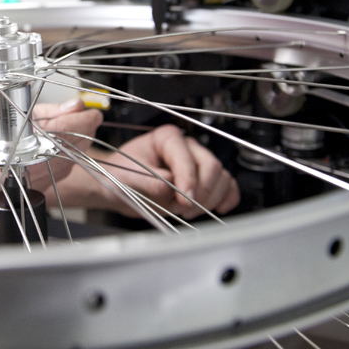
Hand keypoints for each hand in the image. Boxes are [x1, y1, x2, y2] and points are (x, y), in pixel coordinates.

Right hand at [0, 98, 101, 206]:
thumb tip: (73, 107)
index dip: (85, 121)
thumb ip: (43, 111)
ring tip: (66, 134)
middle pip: (70, 154)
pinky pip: (46, 181)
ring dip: (69, 151)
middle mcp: (22, 171)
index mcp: (20, 146)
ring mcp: (20, 187)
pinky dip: (52, 166)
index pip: (68, 132)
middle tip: (82, 120)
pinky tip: (47, 153)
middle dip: (80, 135)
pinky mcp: (16, 196)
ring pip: (61, 170)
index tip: (92, 113)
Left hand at [68, 124, 238, 219]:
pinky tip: (218, 209)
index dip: (188, 181)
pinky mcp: (204, 179)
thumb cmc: (122, 175)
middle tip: (182, 208)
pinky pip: (227, 186)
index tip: (184, 200)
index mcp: (167, 138)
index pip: (188, 158)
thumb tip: (167, 186)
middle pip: (212, 167)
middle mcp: (186, 147)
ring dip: (209, 200)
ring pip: (222, 178)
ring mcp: (198, 162)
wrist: (121, 186)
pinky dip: (226, 198)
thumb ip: (148, 181)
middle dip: (200, 192)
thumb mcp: (128, 177)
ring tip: (185, 210)